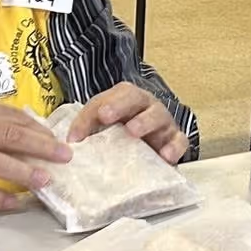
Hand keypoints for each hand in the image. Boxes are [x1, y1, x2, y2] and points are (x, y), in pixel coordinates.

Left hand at [67, 81, 188, 162]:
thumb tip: (71, 142)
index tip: (101, 116)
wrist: (149, 149)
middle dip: (123, 106)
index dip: (110, 103)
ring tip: (133, 132)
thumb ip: (85, 127)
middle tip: (108, 116)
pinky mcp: (175, 142)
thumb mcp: (101, 125)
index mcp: (128, 99)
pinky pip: (179, 142)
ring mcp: (163, 123)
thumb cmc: (121, 133)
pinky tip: (165, 156)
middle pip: (139, 99)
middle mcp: (147, 107)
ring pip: (159, 117)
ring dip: (145, 122)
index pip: (119, 94)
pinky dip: (174, 148)